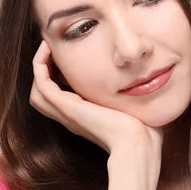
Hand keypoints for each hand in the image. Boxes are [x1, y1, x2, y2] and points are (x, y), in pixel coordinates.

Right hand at [29, 40, 163, 156]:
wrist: (138, 143)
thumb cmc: (144, 132)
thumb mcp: (135, 109)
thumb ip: (135, 97)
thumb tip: (152, 81)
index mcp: (86, 118)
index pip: (62, 97)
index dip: (60, 77)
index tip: (68, 56)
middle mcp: (72, 117)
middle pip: (44, 96)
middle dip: (45, 71)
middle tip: (52, 49)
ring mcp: (67, 113)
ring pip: (38, 91)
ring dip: (39, 66)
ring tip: (47, 46)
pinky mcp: (67, 107)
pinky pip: (42, 85)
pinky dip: (39, 66)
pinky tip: (48, 50)